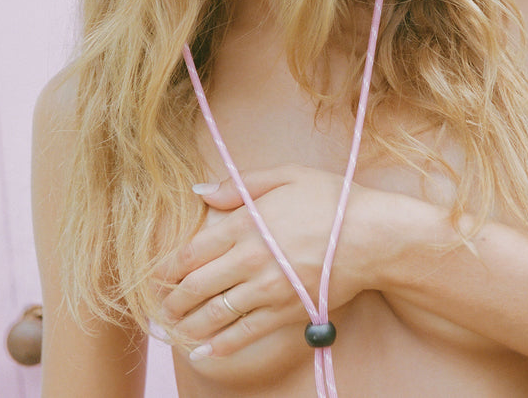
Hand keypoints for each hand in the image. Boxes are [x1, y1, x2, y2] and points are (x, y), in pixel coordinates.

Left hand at [158, 164, 402, 357]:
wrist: (372, 237)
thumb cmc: (331, 200)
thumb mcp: (285, 176)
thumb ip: (239, 184)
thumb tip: (201, 192)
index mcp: (246, 224)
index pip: (192, 252)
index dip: (168, 268)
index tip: (155, 276)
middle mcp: (251, 260)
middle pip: (197, 287)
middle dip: (172, 300)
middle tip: (159, 306)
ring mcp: (268, 290)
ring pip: (215, 314)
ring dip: (188, 325)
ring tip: (173, 329)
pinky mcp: (286, 313)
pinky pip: (245, 335)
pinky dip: (220, 347)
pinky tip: (203, 351)